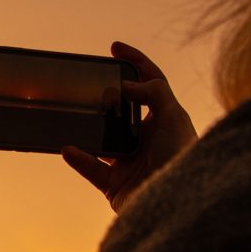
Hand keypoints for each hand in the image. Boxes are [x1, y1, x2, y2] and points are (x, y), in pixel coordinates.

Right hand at [62, 41, 196, 212]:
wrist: (178, 203)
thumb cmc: (182, 157)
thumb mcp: (173, 117)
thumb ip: (154, 93)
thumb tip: (127, 85)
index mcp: (165, 120)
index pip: (151, 83)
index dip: (135, 63)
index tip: (114, 48)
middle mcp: (147, 140)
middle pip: (122, 111)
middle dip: (106, 97)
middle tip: (91, 85)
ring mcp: (130, 163)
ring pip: (102, 140)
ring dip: (88, 129)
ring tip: (74, 113)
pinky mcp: (115, 185)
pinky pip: (91, 169)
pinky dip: (79, 159)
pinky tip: (68, 148)